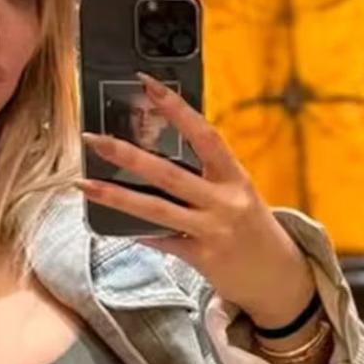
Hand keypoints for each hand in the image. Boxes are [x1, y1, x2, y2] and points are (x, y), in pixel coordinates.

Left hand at [76, 72, 316, 328]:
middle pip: (169, 173)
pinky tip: (112, 226)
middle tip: (93, 139)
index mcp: (235, 177)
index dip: (176, 108)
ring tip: (83, 184)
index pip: (204, 134)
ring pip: (156, 210)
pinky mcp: (203, 258)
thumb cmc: (253, 228)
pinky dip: (138, 232)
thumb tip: (157, 156)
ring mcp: (213, 231)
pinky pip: (162, 242)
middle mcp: (225, 201)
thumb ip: (207, 176)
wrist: (280, 278)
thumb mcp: (238, 194)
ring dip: (115, 196)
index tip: (148, 85)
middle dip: (127, 154)